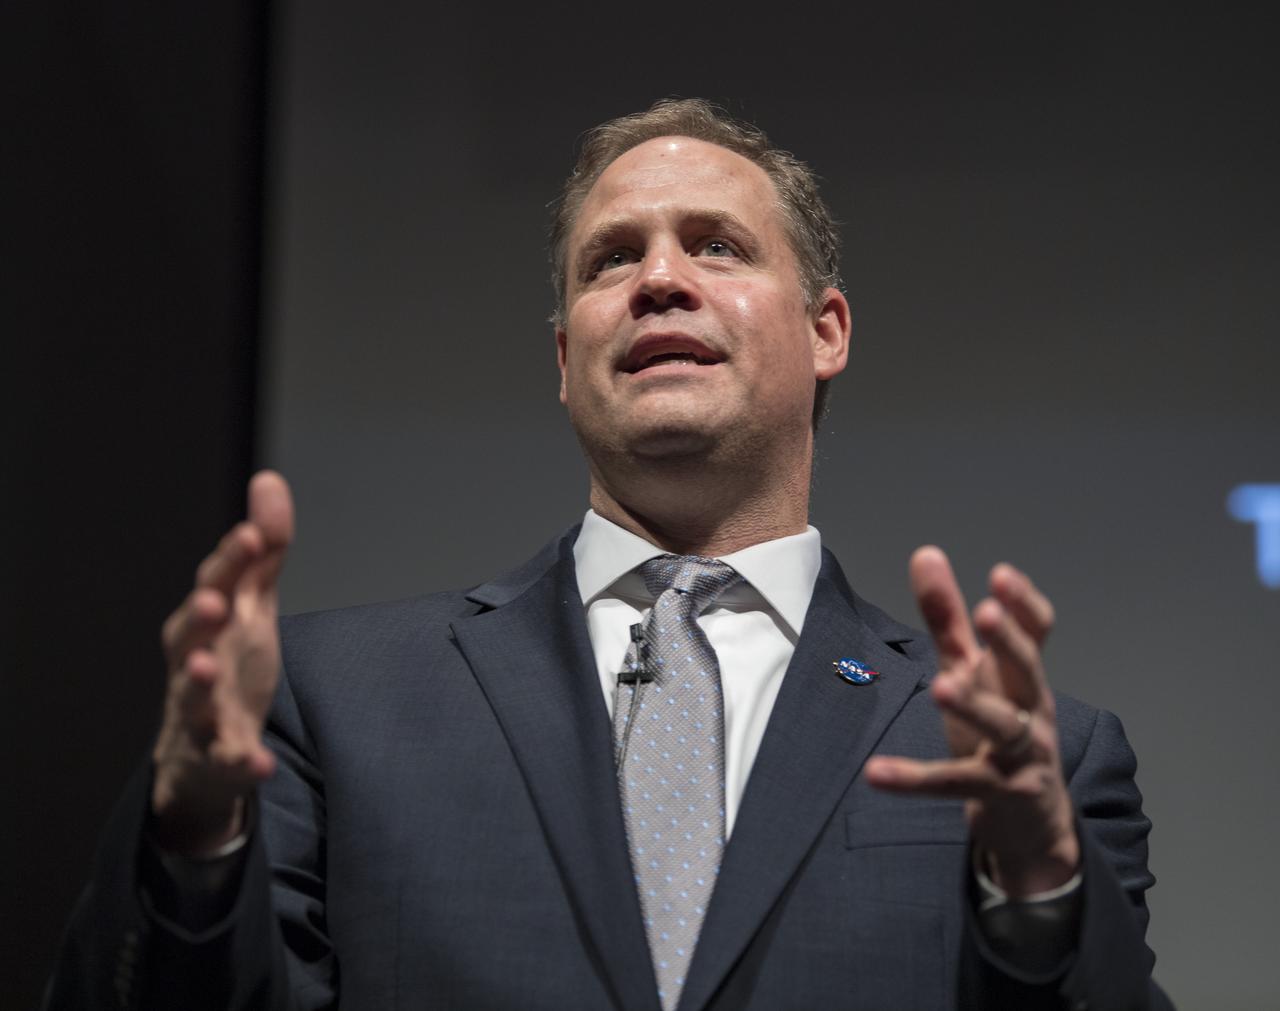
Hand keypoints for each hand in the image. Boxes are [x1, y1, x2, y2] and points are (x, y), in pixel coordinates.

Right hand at [150, 471, 293, 854]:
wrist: (205, 750)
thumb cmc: (228, 663)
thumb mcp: (252, 605)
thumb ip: (263, 551)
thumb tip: (269, 480)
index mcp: (206, 623)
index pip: (215, 584)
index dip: (231, 561)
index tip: (250, 535)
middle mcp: (195, 663)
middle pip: (187, 637)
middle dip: (199, 617)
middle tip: (214, 600)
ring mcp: (201, 712)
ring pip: (191, 696)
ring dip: (197, 681)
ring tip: (206, 667)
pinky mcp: (217, 757)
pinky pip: (226, 760)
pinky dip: (241, 761)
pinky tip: (259, 762)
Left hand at [864, 546, 1078, 896]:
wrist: (1031, 826)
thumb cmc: (998, 734)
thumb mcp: (971, 673)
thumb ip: (948, 618)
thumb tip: (926, 552)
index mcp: (1022, 677)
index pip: (1038, 634)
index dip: (1024, 604)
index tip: (1001, 574)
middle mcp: (1029, 710)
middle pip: (1027, 671)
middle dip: (1011, 642)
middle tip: (988, 613)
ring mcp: (1019, 754)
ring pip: (1001, 725)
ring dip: (972, 705)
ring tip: (941, 687)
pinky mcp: (997, 794)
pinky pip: (954, 784)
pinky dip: (914, 779)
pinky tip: (876, 772)